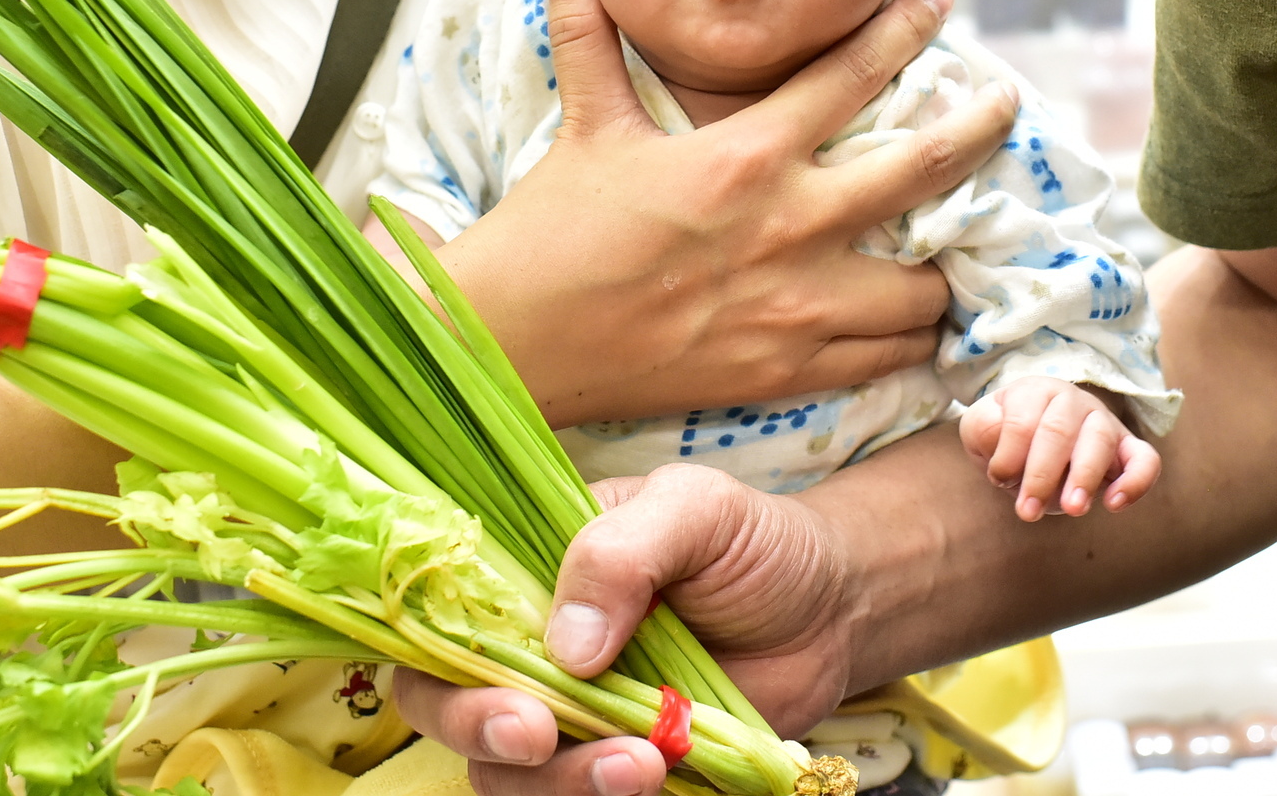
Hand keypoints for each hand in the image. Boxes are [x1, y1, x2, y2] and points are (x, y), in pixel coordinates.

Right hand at [395, 467, 854, 795]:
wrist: (832, 612)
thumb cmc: (755, 544)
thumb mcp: (695, 509)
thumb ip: (623, 553)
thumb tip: (567, 647)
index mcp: (529, 574)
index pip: (443, 618)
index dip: (444, 665)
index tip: (507, 696)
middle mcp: (533, 649)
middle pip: (451, 706)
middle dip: (483, 732)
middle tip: (541, 737)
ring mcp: (573, 716)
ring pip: (511, 775)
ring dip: (562, 782)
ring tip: (642, 764)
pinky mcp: (617, 767)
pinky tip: (658, 780)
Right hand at [441, 0, 1020, 426]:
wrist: (514, 344)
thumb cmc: (551, 229)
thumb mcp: (584, 120)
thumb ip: (587, 24)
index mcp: (744, 156)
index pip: (853, 73)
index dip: (908, 26)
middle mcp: (787, 229)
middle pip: (923, 170)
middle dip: (979, 129)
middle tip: (1008, 106)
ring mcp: (794, 309)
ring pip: (921, 288)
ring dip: (945, 260)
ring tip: (957, 240)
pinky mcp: (785, 375)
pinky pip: (884, 357)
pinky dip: (909, 338)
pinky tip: (916, 319)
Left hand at [959, 377, 1160, 521]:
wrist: (1033, 440)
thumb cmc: (1004, 435)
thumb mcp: (981, 429)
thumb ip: (983, 430)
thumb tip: (1003, 446)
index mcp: (1034, 391)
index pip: (1022, 420)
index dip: (1009, 455)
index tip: (999, 479)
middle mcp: (1072, 401)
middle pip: (1060, 431)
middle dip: (1042, 475)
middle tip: (1027, 512)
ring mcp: (1103, 422)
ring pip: (1100, 440)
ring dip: (1084, 477)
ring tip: (1073, 509)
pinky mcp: (1127, 449)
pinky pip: (1145, 460)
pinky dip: (1136, 481)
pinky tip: (1115, 505)